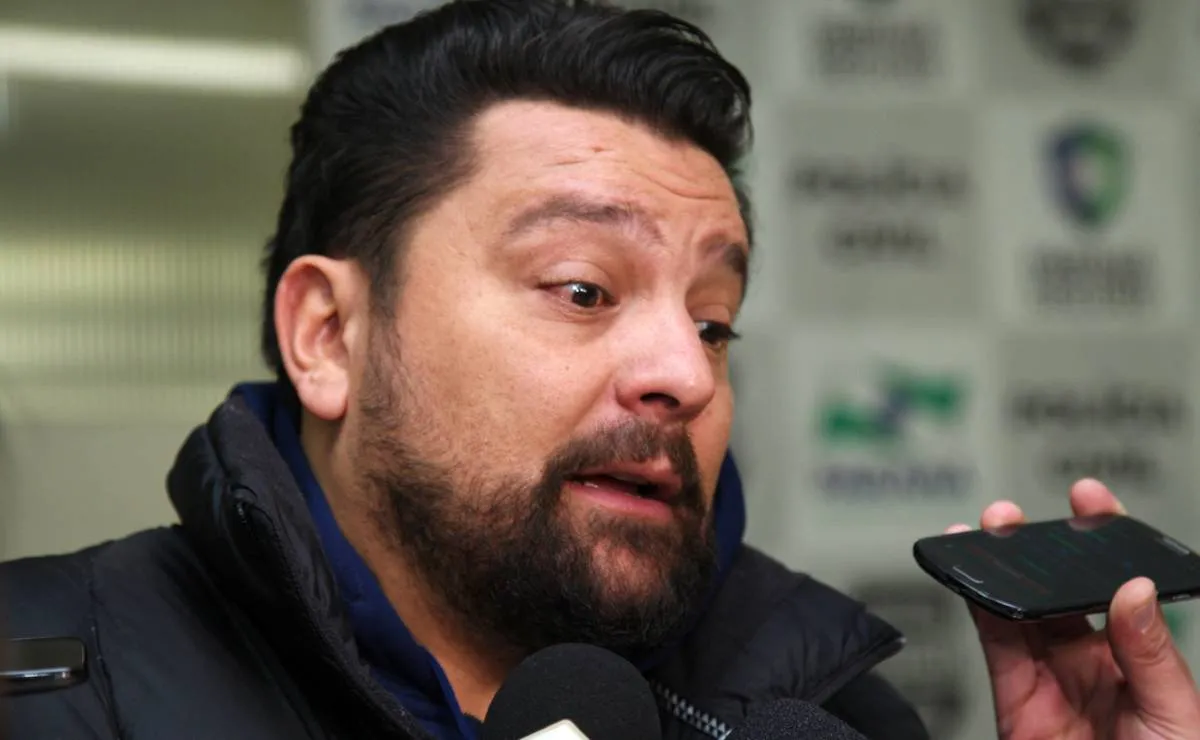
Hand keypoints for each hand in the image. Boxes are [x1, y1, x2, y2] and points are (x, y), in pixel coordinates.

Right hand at [949, 479, 1199, 738]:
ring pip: (1018, 609)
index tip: (1089, 497)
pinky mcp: (1014, 698)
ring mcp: (1051, 678)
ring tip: (983, 532)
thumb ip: (1150, 653)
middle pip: (1058, 589)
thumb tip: (1132, 587)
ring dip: (998, 568)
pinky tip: (972, 578)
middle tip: (1015, 516)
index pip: (1121, 587)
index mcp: (1143, 659)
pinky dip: (977, 607)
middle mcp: (1094, 661)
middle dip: (1036, 547)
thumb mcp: (1179, 719)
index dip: (1105, 538)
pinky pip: (993, 643)